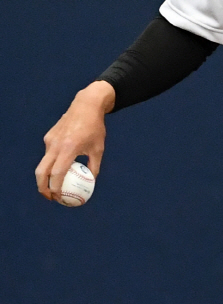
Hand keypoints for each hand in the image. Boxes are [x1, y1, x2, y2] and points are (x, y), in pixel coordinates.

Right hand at [36, 81, 114, 201]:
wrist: (86, 105)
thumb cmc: (95, 128)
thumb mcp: (98, 148)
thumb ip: (94, 167)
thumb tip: (90, 183)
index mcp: (69, 147)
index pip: (57, 173)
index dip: (55, 188)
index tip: (59, 198)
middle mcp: (56, 144)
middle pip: (42, 171)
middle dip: (43, 187)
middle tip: (51, 197)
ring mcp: (50, 140)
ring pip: (44, 163)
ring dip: (48, 175)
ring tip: (57, 184)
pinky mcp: (48, 136)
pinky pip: (48, 153)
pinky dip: (52, 163)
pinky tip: (62, 164)